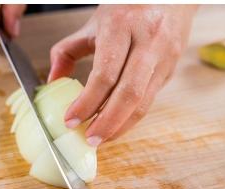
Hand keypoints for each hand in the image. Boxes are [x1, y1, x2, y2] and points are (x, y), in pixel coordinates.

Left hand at [48, 5, 196, 145]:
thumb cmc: (127, 7)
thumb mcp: (93, 23)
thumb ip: (67, 51)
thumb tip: (52, 81)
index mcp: (121, 26)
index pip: (105, 74)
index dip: (87, 102)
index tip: (70, 120)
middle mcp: (148, 41)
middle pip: (129, 93)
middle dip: (107, 122)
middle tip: (88, 139)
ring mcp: (165, 55)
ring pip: (144, 101)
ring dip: (121, 125)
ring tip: (100, 138)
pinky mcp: (172, 68)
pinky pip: (151, 99)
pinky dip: (131, 116)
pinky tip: (115, 125)